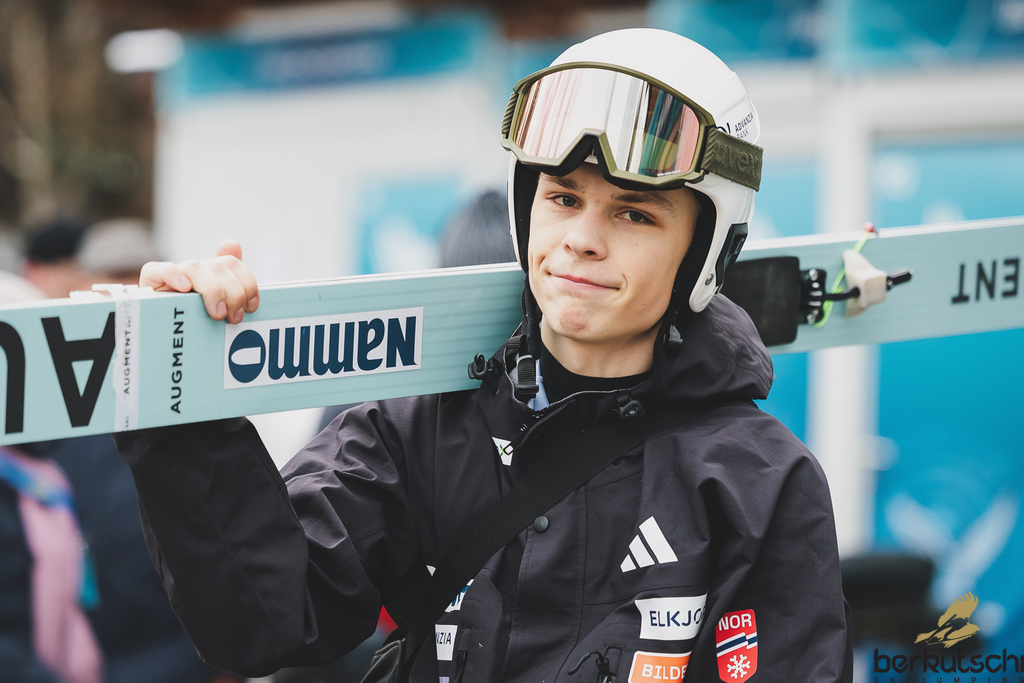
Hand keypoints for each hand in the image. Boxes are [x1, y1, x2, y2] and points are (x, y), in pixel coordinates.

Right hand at [139, 240, 259, 322]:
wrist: (159, 333)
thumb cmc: (193, 324)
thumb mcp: (217, 311)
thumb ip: (233, 286)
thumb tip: (233, 244)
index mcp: (211, 273)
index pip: (232, 263)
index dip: (247, 283)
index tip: (251, 307)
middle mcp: (194, 269)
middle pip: (218, 267)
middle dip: (233, 293)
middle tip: (234, 318)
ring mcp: (173, 274)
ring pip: (195, 267)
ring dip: (212, 290)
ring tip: (217, 314)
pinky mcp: (151, 279)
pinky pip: (160, 269)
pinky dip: (175, 276)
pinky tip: (185, 289)